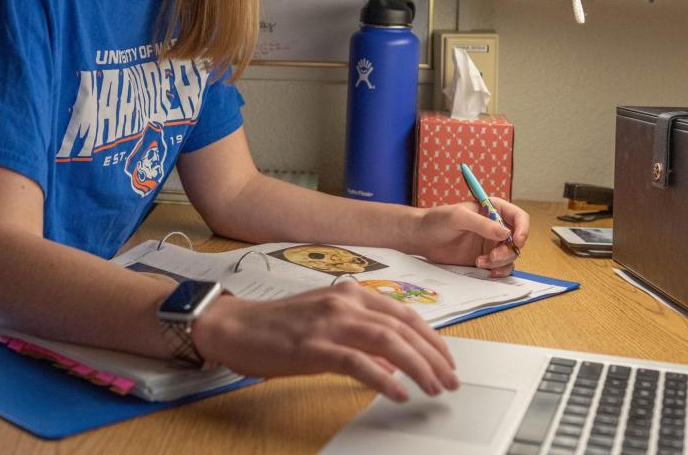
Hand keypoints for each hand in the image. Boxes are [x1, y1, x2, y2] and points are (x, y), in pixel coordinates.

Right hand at [191, 282, 458, 402]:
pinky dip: (383, 378)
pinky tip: (398, 393)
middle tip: (450, 380)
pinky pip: (357, 362)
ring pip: (387, 341)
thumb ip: (362, 334)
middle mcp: (345, 302)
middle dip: (433, 355)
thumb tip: (395, 361)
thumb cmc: (280, 325)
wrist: (237, 326)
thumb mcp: (328, 321)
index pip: (404, 313)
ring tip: (434, 388)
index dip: (431, 337)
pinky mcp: (314, 346)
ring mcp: (330, 322)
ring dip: (417, 366)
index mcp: (350, 293)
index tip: (447, 359)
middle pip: (402, 326)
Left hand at [411, 199, 529, 276]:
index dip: (522, 229)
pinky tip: (487, 271)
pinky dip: (499, 271)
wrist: (422, 238)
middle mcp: (495, 226)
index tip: (516, 241)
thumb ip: (481, 224)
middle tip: (492, 256)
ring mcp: (491, 243)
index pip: (518, 217)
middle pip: (516, 240)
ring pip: (510, 255)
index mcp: (492, 209)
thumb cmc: (437, 220)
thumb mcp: (458, 217)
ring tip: (480, 262)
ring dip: (501, 262)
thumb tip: (505, 233)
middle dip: (508, 250)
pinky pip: (501, 267)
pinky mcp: (485, 258)